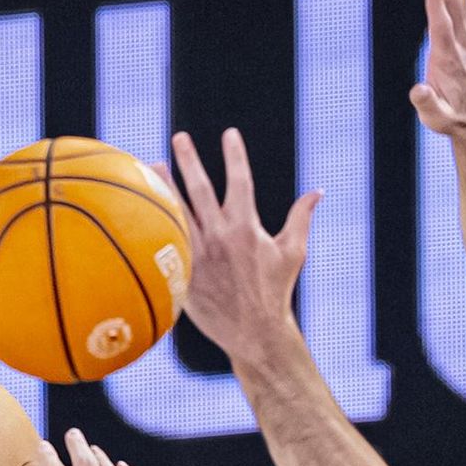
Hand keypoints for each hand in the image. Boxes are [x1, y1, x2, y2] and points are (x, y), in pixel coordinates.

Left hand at [166, 129, 319, 370]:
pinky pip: (168, 240)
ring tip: (153, 164)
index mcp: (246, 227)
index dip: (235, 155)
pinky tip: (146, 208)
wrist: (254, 332)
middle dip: (190, 160)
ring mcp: (198, 254)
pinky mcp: (183, 272)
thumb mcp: (294, 253)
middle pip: (199, 188)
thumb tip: (318, 192)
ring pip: (177, 211)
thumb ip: (301, 217)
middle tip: (179, 137)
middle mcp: (219, 236)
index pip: (239, 180)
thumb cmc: (276, 292)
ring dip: (165, 186)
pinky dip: (158, 221)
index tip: (230, 133)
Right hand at [409, 0, 465, 142]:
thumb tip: (417, 90)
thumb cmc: (452, 118)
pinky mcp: (464, 28)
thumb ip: (428, 105)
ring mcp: (465, 32)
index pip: (443, 30)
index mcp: (449, 61)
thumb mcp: (438, 120)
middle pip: (454, 1)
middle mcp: (460, 41)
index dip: (437, 9)